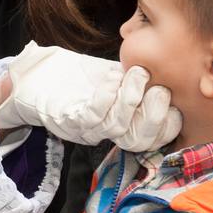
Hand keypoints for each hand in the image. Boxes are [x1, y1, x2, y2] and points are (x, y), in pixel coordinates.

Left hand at [0, 44, 180, 150]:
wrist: (38, 75)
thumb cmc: (81, 75)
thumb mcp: (118, 76)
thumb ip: (143, 79)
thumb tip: (174, 71)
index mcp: (121, 125)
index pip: (152, 140)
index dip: (169, 126)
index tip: (174, 101)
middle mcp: (104, 133)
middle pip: (138, 140)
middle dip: (155, 116)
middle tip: (160, 89)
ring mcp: (85, 129)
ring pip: (117, 127)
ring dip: (132, 99)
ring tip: (138, 74)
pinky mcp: (67, 120)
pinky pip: (92, 115)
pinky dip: (107, 96)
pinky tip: (112, 77)